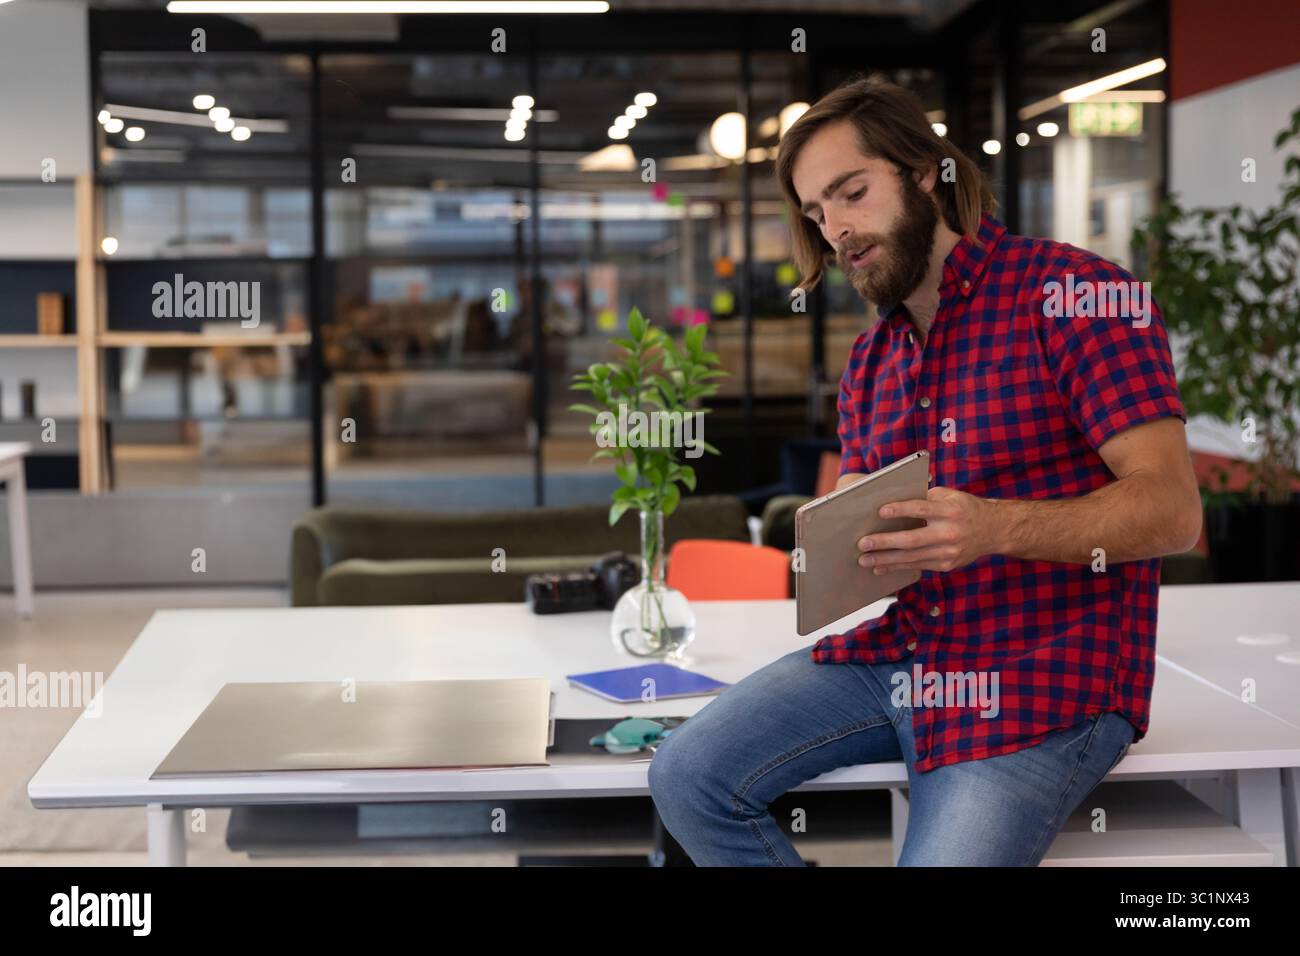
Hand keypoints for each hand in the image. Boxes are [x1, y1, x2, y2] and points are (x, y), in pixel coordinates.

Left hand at [857, 486, 1000, 574]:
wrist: (994, 530)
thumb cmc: (965, 508)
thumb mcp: (950, 496)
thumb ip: (925, 498)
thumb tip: (893, 502)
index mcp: (951, 511)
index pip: (922, 509)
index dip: (901, 510)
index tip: (881, 511)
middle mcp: (950, 533)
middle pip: (912, 540)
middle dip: (885, 542)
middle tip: (863, 543)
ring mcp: (949, 552)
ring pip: (912, 558)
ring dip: (886, 560)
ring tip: (865, 560)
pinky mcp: (946, 565)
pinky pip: (918, 567)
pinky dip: (897, 567)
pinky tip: (880, 568)